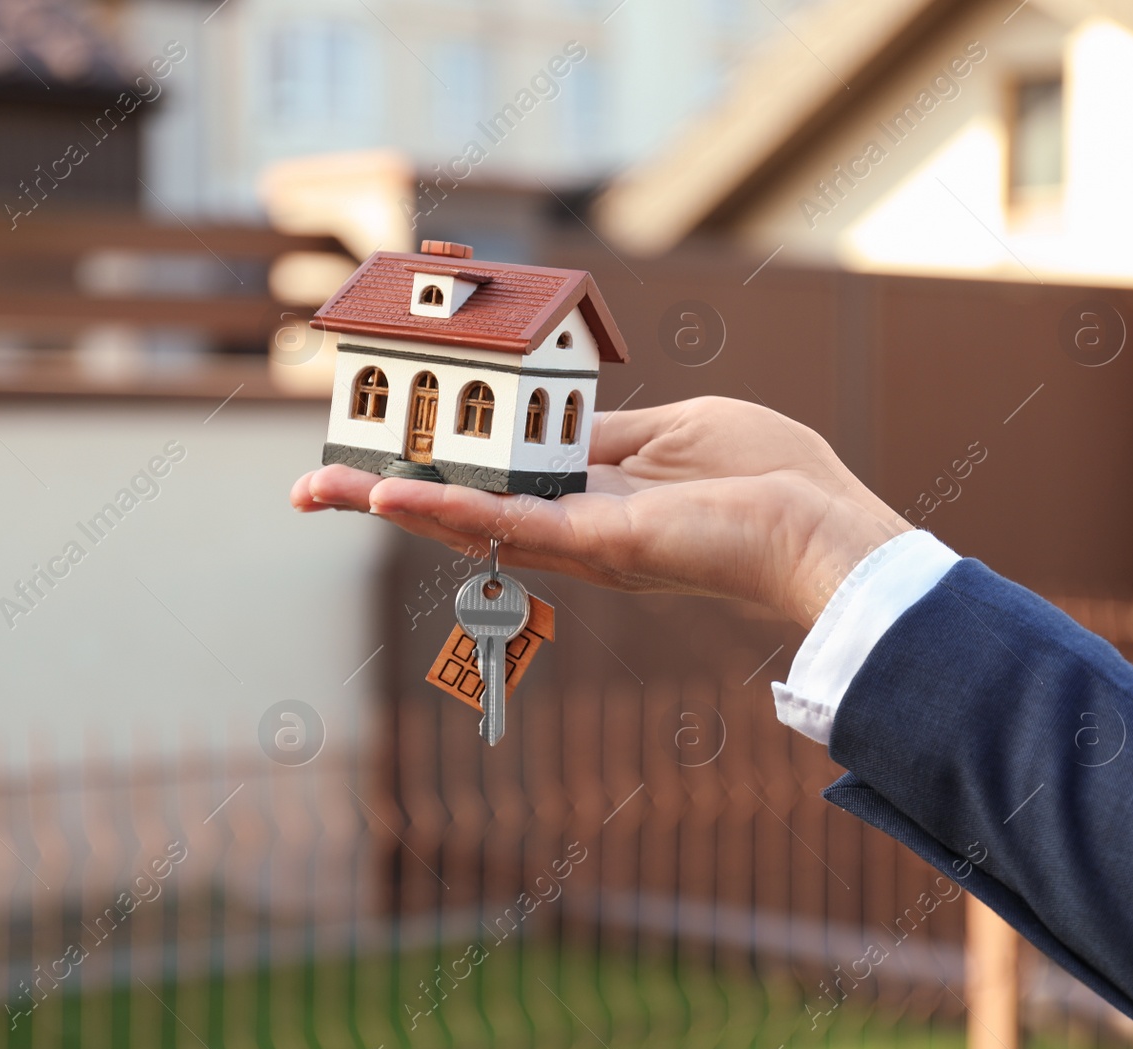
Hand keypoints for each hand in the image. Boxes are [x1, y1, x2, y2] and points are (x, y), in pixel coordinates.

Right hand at [290, 396, 908, 628]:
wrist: (820, 526)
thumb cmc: (769, 475)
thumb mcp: (677, 430)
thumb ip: (610, 432)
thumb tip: (567, 421)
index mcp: (594, 488)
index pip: (498, 474)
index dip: (441, 462)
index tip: (385, 445)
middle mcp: (572, 521)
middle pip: (463, 506)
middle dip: (385, 496)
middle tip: (312, 489)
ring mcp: (578, 537)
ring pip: (467, 519)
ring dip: (390, 505)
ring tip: (320, 492)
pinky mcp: (594, 544)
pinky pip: (507, 524)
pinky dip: (446, 512)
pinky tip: (389, 500)